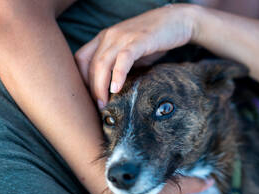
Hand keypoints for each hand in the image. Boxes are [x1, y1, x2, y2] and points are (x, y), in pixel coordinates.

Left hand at [74, 4, 198, 107]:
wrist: (177, 21)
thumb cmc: (153, 41)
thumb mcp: (130, 53)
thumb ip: (118, 66)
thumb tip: (111, 92)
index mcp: (104, 38)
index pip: (81, 59)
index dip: (81, 79)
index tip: (89, 97)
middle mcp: (109, 35)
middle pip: (90, 64)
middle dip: (91, 88)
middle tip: (98, 107)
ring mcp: (123, 37)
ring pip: (102, 63)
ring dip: (100, 86)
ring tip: (104, 103)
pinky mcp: (139, 40)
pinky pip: (123, 59)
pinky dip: (118, 75)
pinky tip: (117, 89)